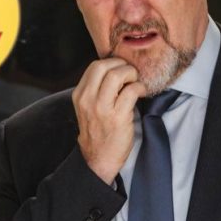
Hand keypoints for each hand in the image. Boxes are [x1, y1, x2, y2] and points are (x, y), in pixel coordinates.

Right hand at [72, 58, 146, 183]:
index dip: (111, 62)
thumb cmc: (97, 131)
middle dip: (121, 65)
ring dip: (131, 74)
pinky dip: (140, 87)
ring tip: (135, 82)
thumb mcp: (87, 108)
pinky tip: (141, 92)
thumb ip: (95, 90)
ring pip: (116, 75)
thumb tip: (114, 70)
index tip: (121, 69)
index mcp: (79, 95)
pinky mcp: (117, 117)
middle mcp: (88, 99)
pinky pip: (131, 91)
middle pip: (103, 66)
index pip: (94, 66)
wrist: (98, 158)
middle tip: (130, 73)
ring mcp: (102, 108)